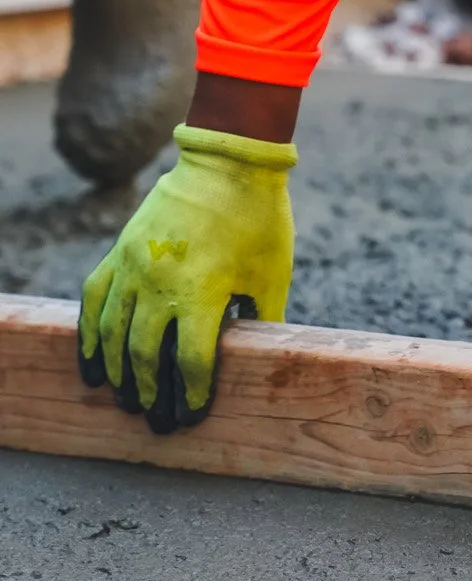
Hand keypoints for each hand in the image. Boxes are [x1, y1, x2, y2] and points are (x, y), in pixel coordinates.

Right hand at [78, 124, 295, 432]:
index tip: (192, 413)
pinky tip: (92, 358)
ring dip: (116, 370)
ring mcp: (134, 265)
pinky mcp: (121, 250)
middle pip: (143, 353)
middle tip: (152, 417)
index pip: (190, 360)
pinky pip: (95, 297)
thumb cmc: (259, 219)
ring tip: (123, 397)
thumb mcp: (272, 273)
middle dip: (148, 391)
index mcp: (204, 291)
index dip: (192, 393)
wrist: (227, 163)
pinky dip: (90, 331)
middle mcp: (161, 282)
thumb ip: (262, 319)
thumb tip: (257, 357)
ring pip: (112, 331)